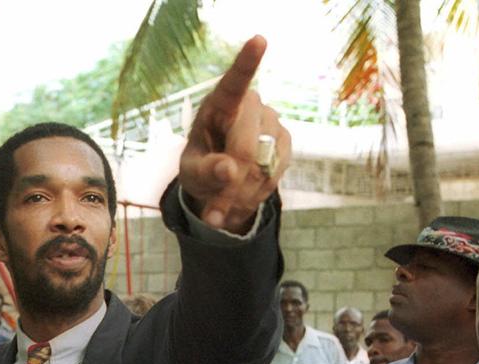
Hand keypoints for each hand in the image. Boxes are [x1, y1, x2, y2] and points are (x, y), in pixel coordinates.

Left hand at [178, 35, 290, 233]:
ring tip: (227, 194)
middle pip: (246, 148)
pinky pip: (275, 173)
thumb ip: (206, 172)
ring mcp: (271, 122)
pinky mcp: (285, 142)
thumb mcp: (192, 173)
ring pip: (262, 165)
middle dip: (231, 181)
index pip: (234, 82)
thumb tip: (229, 171)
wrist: (222, 183)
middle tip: (214, 208)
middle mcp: (249, 105)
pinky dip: (258, 191)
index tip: (259, 39)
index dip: (247, 62)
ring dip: (243, 190)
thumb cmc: (200, 167)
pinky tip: (246, 187)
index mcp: (219, 104)